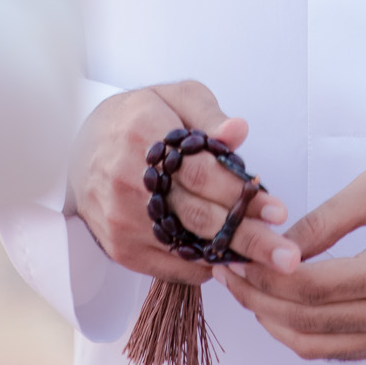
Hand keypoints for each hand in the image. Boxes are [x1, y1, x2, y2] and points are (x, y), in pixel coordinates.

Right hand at [67, 81, 300, 287]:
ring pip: (186, 245)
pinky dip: (202, 266)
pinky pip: (169, 264)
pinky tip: (231, 264)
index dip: (240, 195)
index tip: (278, 210)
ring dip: (230, 259)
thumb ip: (208, 114)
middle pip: (198, 217)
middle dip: (248, 239)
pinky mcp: (120, 247)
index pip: (201, 172)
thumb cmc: (139, 118)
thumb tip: (239, 131)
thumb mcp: (173, 97)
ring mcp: (121, 219)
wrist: (78, 149)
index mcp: (144, 134)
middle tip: (286, 256)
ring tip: (268, 267)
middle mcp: (128, 180)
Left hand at [211, 166, 365, 360]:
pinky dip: (302, 332)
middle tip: (227, 270)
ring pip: (315, 346)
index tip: (231, 253)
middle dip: (257, 298)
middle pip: (304, 323)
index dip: (262, 275)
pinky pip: (338, 350)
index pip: (307, 288)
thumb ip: (324, 219)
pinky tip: (282, 304)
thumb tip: (275, 246)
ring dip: (273, 321)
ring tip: (246, 289)